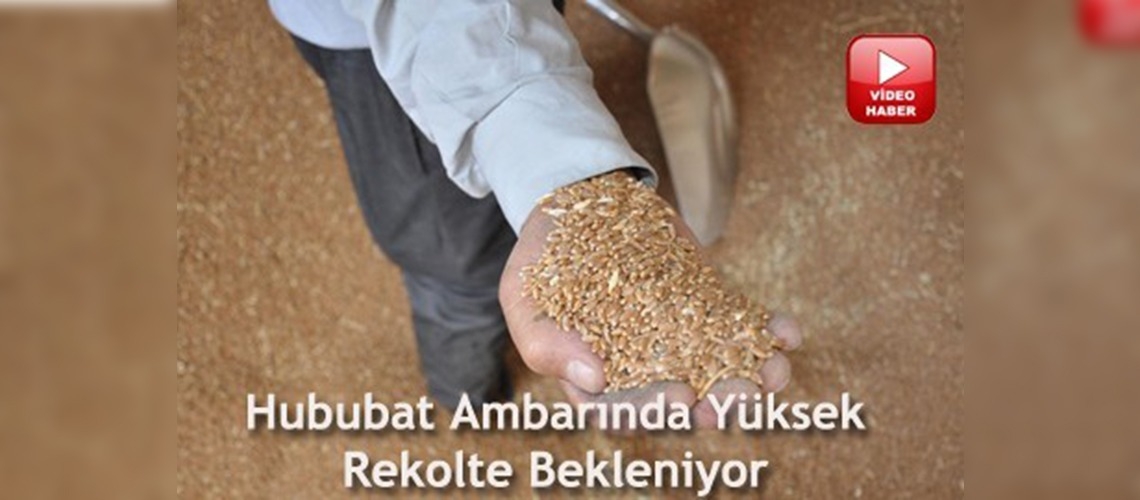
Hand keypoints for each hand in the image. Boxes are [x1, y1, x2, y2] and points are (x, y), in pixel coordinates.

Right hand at [498, 188, 801, 427]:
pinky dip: (768, 332)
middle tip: (736, 401)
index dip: (653, 412)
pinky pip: (741, 326)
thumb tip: (595, 381)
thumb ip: (546, 342)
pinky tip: (788, 334)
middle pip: (682, 399)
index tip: (677, 400)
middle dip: (714, 404)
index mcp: (593, 378)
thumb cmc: (542, 254)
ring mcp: (678, 335)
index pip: (625, 410)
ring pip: (720, 369)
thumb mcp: (524, 295)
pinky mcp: (706, 304)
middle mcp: (641, 365)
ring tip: (774, 374)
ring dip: (752, 377)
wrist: (579, 197)